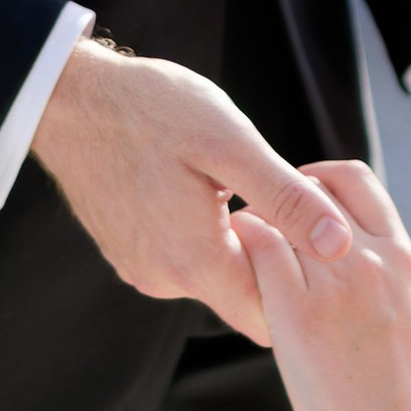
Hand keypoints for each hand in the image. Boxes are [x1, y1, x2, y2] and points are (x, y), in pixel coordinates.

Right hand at [28, 39, 355, 345]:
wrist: (69, 97)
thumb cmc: (151, 109)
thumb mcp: (230, 143)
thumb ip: (285, 199)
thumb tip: (341, 244)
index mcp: (195, 261)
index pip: (269, 313)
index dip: (301, 281)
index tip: (309, 234)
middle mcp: (165, 279)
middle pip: (241, 295)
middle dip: (271, 258)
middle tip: (280, 198)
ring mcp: (141, 268)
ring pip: (213, 274)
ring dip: (235, 240)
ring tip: (238, 184)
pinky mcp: (127, 252)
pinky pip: (181, 257)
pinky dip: (201, 232)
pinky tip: (201, 187)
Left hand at [229, 156, 410, 410]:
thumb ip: (388, 287)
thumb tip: (362, 282)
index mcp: (404, 258)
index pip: (356, 181)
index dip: (318, 182)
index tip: (294, 204)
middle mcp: (371, 257)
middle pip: (312, 186)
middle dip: (278, 194)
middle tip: (255, 221)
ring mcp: (334, 282)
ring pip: (279, 212)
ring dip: (250, 218)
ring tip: (232, 245)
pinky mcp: (297, 314)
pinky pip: (258, 249)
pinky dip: (239, 245)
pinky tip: (228, 266)